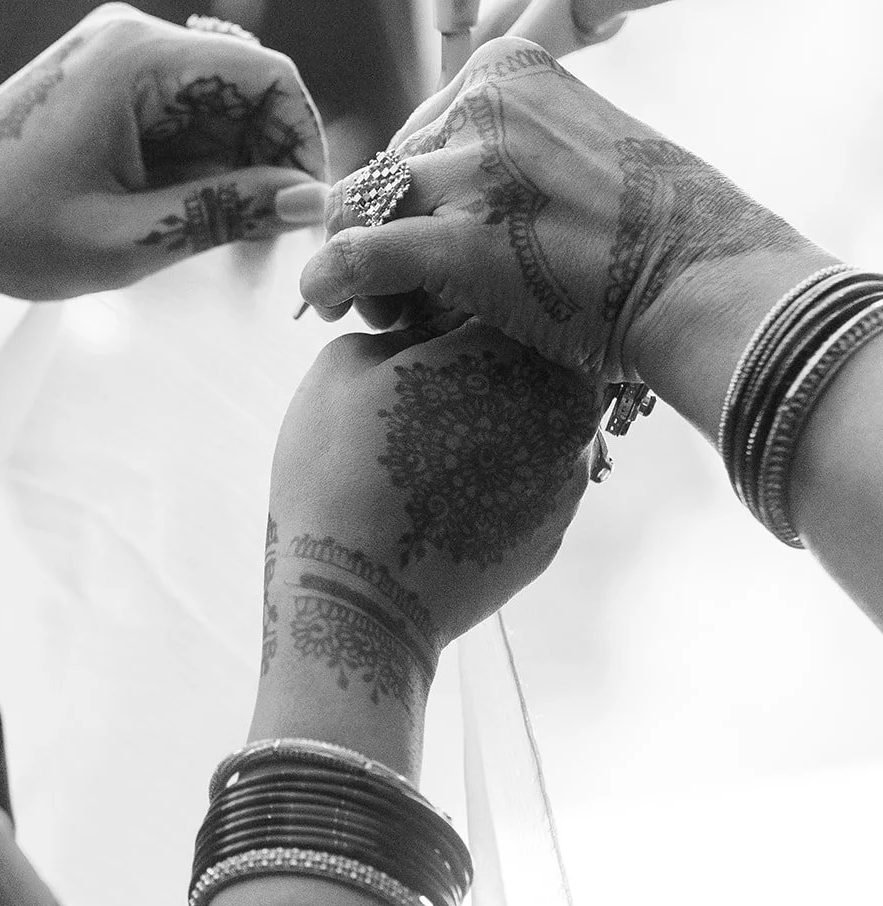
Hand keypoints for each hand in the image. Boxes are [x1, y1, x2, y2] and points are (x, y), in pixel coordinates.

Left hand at [0, 4, 328, 301]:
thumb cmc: (9, 233)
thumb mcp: (126, 240)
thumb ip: (225, 215)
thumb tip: (313, 202)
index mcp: (136, 56)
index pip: (269, 75)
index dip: (304, 142)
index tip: (310, 213)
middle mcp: (131, 37)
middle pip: (248, 90)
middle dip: (269, 166)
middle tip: (269, 249)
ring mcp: (116, 55)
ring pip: (219, 110)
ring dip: (235, 174)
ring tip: (222, 248)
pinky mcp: (106, 80)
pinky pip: (183, 118)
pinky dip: (199, 170)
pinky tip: (183, 222)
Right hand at [264, 318, 600, 719]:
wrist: (357, 599)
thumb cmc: (338, 471)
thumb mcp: (343, 364)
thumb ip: (398, 329)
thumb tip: (423, 336)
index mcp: (509, 351)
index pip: (495, 306)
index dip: (449, 318)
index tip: (413, 342)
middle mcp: (561, 410)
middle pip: (526, 366)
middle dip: (480, 373)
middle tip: (421, 395)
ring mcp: (566, 478)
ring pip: (532, 428)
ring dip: (490, 428)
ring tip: (426, 455)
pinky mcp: (555, 534)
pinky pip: (528, 485)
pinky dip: (494, 483)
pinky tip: (442, 500)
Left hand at [300, 39, 832, 434]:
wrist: (706, 282)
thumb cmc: (652, 231)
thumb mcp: (576, 148)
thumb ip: (502, 149)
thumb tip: (412, 171)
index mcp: (511, 70)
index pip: (419, 131)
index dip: (410, 193)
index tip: (428, 234)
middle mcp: (485, 106)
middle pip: (387, 170)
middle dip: (380, 228)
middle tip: (393, 289)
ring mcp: (473, 170)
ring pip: (365, 209)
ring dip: (361, 264)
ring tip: (383, 310)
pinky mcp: (462, 240)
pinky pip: (360, 254)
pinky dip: (330, 280)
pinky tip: (322, 303)